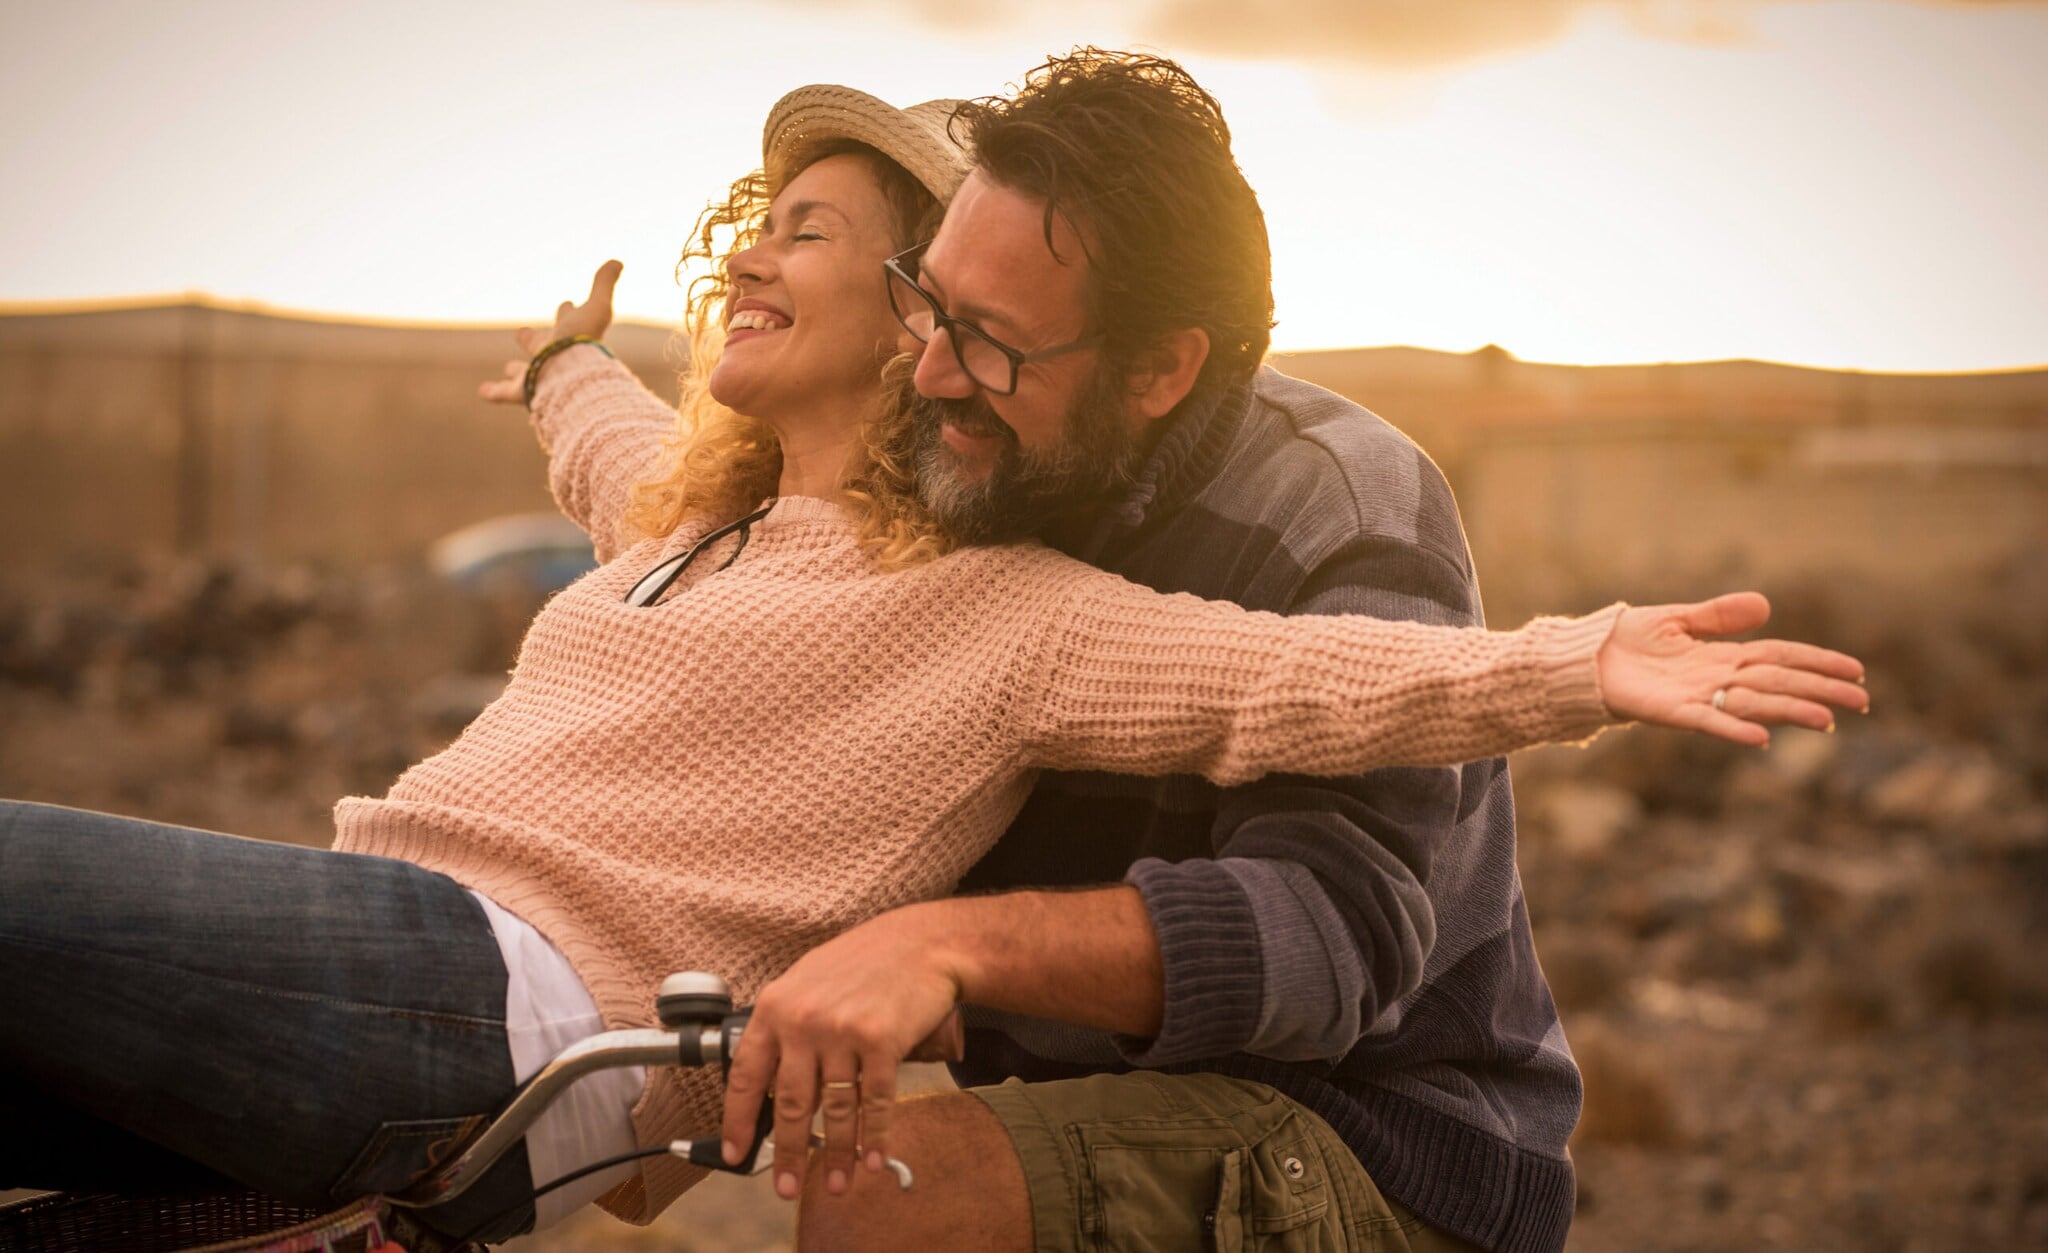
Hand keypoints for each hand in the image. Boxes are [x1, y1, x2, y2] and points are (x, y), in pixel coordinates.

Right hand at [478, 260, 621, 404]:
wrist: (571, 377)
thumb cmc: (583, 342)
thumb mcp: (597, 308)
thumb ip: (604, 284)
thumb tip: (618, 261)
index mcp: (569, 336)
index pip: (567, 320)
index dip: (567, 311)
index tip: (567, 302)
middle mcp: (553, 357)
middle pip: (542, 347)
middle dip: (534, 340)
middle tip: (522, 333)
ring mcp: (538, 375)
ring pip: (525, 372)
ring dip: (516, 370)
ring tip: (508, 368)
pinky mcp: (523, 392)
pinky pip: (506, 393)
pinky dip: (494, 391)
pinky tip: (484, 391)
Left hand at [721, 905, 965, 1201]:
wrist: (919, 943)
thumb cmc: (862, 962)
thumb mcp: (807, 984)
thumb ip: (786, 1031)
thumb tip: (775, 1090)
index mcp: (776, 1007)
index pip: (746, 1075)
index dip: (738, 1120)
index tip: (734, 1153)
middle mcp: (805, 1021)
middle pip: (790, 1104)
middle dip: (787, 1153)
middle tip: (785, 1188)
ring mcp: (844, 1032)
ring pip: (834, 1109)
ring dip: (835, 1154)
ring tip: (834, 1183)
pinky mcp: (883, 1042)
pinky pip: (875, 1102)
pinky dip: (874, 1136)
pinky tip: (872, 1159)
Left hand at [1597, 592, 1867, 746]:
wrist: (1586, 658)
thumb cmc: (1630, 640)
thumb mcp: (1678, 619)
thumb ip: (1718, 615)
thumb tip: (1764, 605)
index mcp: (1724, 656)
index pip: (1781, 658)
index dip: (1817, 663)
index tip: (1855, 671)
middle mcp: (1718, 679)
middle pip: (1778, 683)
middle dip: (1819, 690)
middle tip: (1862, 701)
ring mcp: (1698, 697)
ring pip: (1753, 704)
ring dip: (1788, 711)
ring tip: (1826, 720)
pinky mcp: (1672, 711)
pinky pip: (1708, 721)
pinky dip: (1734, 728)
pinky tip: (1761, 738)